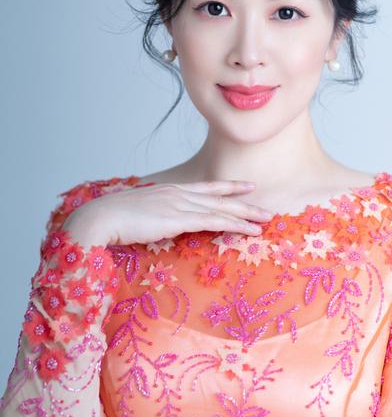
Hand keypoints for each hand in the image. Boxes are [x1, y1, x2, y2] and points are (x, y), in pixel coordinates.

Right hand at [63, 179, 273, 247]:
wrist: (100, 217)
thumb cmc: (111, 220)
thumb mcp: (137, 214)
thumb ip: (152, 217)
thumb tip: (157, 225)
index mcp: (168, 191)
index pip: (205, 188)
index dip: (227, 187)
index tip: (246, 186)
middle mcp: (178, 193)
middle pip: (219, 197)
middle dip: (244, 202)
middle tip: (265, 207)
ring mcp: (179, 204)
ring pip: (221, 209)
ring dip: (246, 216)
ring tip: (265, 221)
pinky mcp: (179, 218)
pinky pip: (214, 221)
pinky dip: (235, 225)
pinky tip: (249, 230)